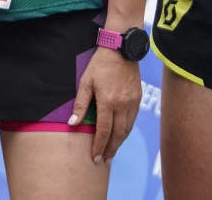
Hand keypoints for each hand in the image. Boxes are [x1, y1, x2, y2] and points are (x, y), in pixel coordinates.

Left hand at [70, 47, 140, 163]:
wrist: (121, 50)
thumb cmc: (99, 65)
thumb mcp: (85, 82)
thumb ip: (80, 105)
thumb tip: (72, 124)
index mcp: (108, 101)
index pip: (103, 130)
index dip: (99, 145)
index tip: (95, 157)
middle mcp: (123, 105)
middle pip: (118, 134)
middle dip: (110, 149)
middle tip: (104, 161)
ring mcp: (133, 102)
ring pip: (127, 129)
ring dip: (119, 143)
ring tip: (111, 152)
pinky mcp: (138, 99)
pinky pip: (133, 120)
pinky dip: (126, 131)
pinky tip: (120, 136)